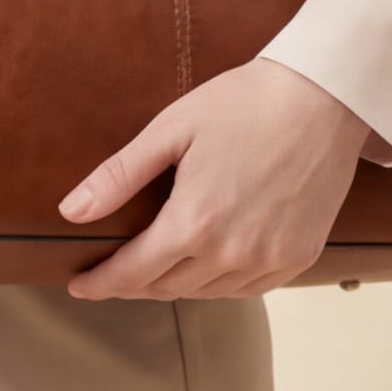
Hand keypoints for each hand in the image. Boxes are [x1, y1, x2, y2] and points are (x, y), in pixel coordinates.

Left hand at [56, 58, 369, 299]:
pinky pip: (246, 289)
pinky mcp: (299, 257)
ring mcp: (269, 260)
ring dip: (175, 284)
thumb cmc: (243, 102)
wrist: (320, 97)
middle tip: (110, 271)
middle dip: (132, 283)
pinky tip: (207, 263)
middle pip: (166, 287)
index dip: (100, 283)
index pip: (132, 273)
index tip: (77, 285)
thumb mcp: (170, 129)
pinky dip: (219, 283)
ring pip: (206, 293)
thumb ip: (119, 176)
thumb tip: (72, 211)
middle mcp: (232, 253)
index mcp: (194, 222)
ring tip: (155, 265)